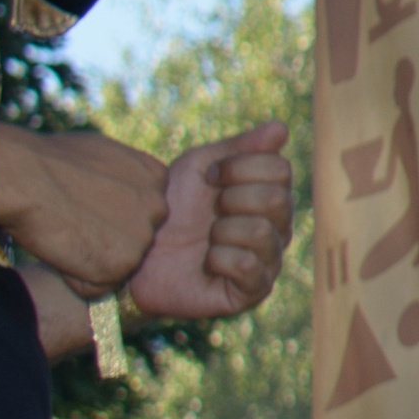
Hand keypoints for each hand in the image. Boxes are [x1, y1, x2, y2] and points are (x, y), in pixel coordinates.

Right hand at [0, 127, 172, 296]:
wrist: (26, 177)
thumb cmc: (51, 160)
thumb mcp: (104, 154)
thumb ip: (122, 175)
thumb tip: (116, 187)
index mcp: (156, 178)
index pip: (139, 210)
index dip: (107, 212)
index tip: (84, 203)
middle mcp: (158, 209)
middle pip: (132, 238)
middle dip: (103, 238)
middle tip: (72, 221)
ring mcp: (142, 239)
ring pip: (114, 264)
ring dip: (88, 258)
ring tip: (64, 233)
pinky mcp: (121, 266)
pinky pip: (95, 287)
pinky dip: (73, 278)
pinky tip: (59, 250)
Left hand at [125, 121, 294, 321]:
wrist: (137, 254)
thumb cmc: (169, 208)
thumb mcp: (198, 167)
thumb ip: (240, 147)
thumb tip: (281, 127)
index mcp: (270, 195)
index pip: (280, 169)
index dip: (238, 167)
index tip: (209, 177)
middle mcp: (278, 228)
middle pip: (277, 200)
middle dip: (232, 199)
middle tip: (209, 210)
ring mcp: (268, 261)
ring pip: (262, 233)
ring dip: (222, 230)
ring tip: (206, 238)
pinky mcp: (252, 291)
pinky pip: (247, 266)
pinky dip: (218, 258)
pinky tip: (207, 261)